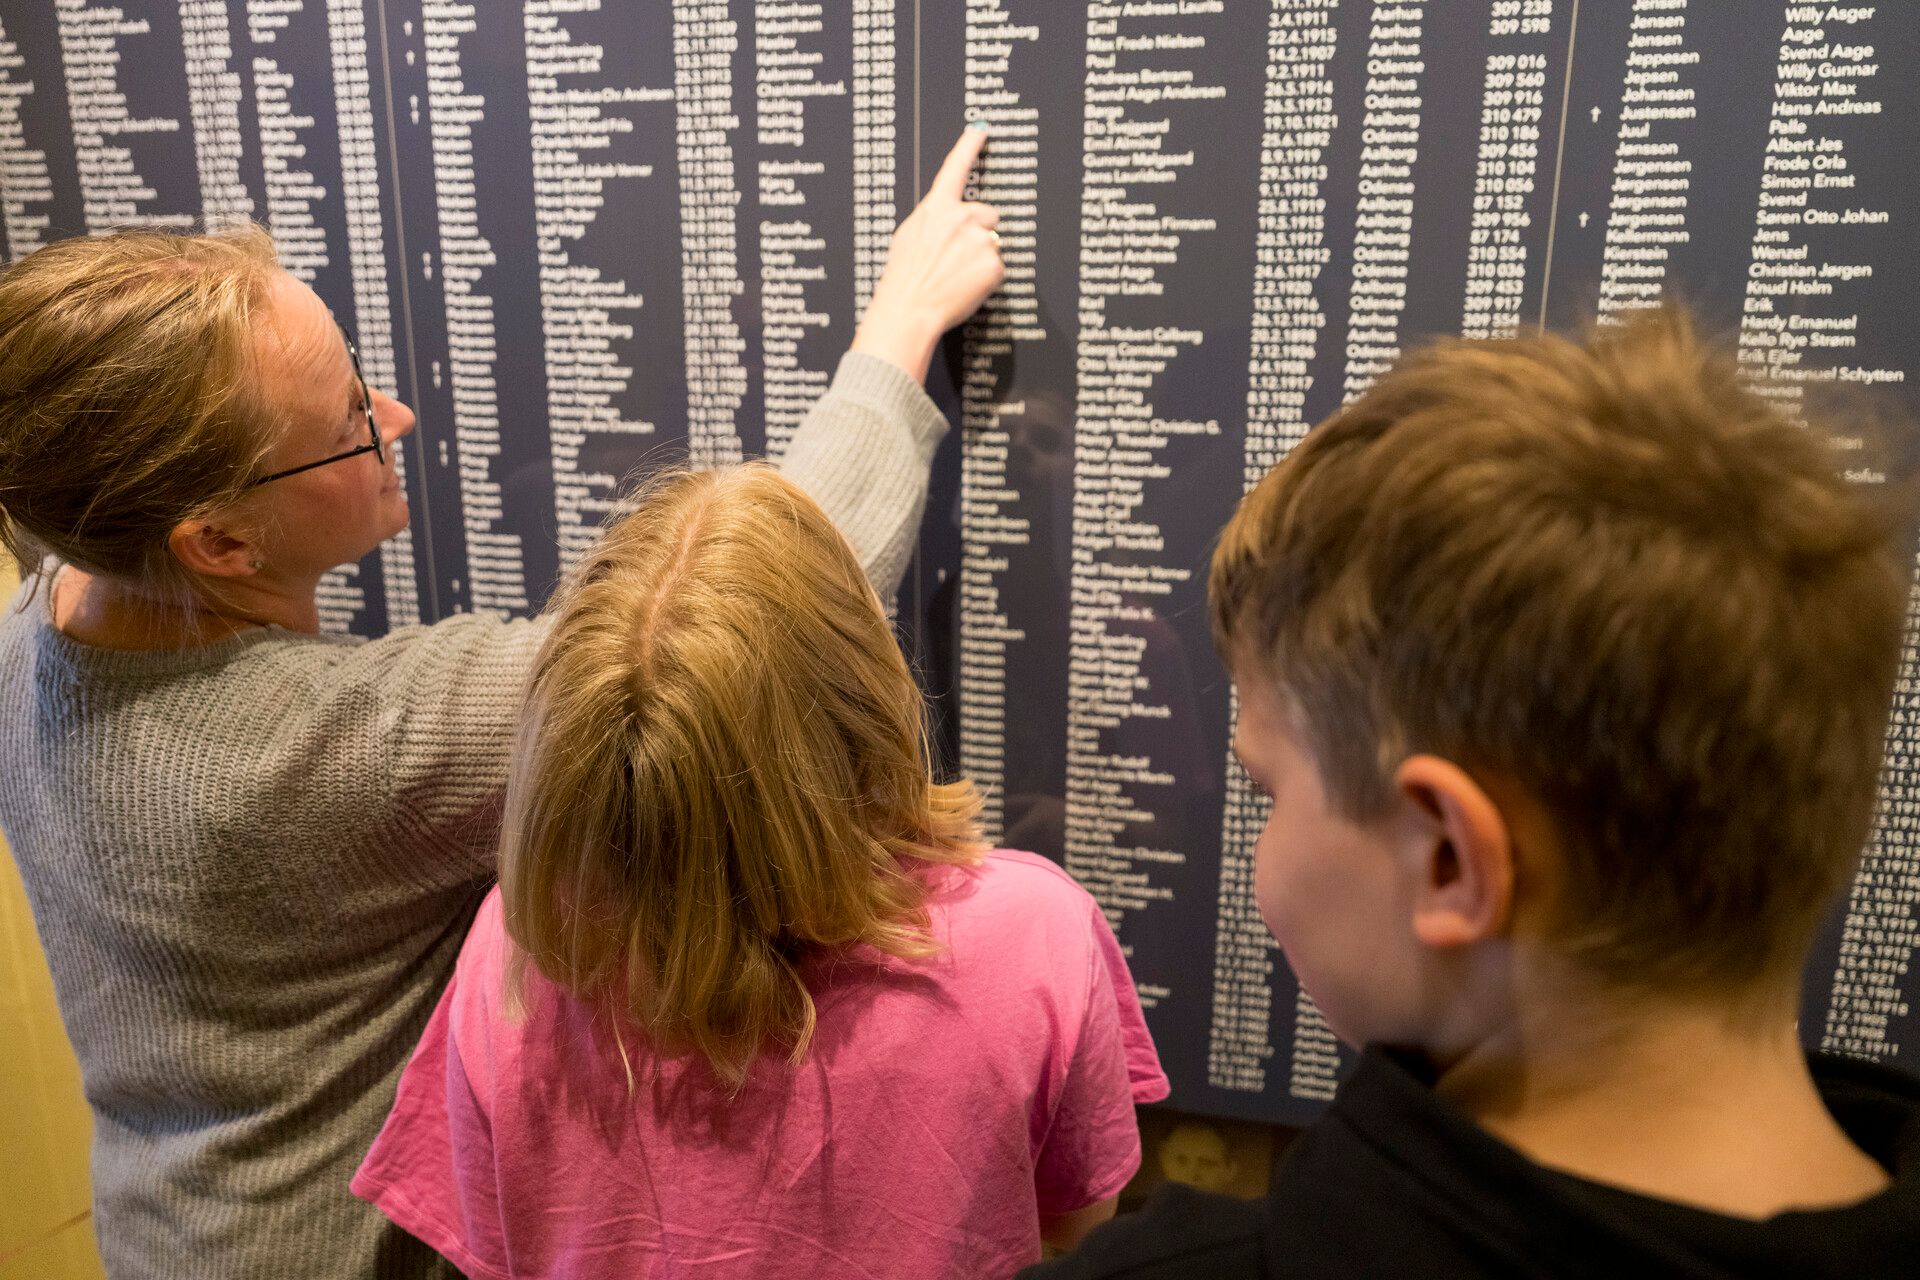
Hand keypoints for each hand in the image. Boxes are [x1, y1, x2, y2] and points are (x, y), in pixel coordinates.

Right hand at [852, 125, 1004, 382]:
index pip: (955, 169)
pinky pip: (997, 267)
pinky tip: (965, 286)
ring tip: (956, 276)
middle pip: (987, 214)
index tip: (981, 129)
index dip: (968, 146)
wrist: (908, 309)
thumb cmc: (903, 278)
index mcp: (937, 209)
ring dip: (981, 256)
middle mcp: (961, 218)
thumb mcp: (909, 237)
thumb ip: (933, 220)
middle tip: (958, 256)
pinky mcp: (993, 264)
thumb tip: (945, 220)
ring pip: (992, 242)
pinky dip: (986, 277)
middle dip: (979, 230)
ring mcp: (980, 240)